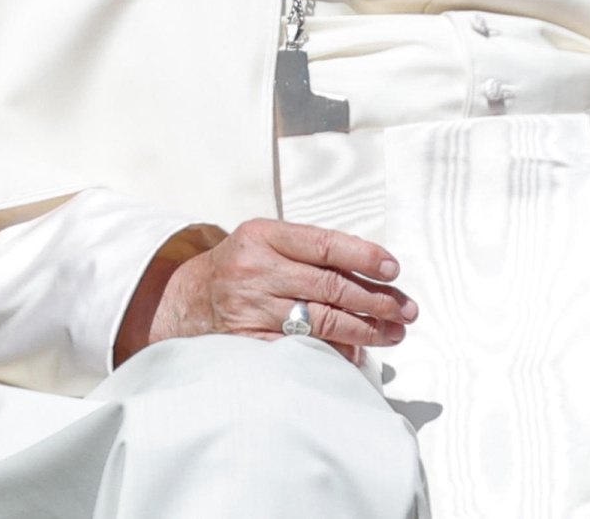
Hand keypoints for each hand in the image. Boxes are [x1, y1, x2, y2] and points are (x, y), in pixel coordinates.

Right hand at [139, 219, 415, 359]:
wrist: (183, 299)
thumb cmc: (241, 266)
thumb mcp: (266, 241)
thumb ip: (311, 251)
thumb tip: (374, 276)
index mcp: (265, 235)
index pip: (326, 244)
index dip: (364, 257)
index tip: (393, 269)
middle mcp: (256, 269)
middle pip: (330, 285)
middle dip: (376, 300)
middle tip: (407, 311)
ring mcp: (249, 307)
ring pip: (320, 320)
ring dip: (364, 330)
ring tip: (393, 333)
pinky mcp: (245, 340)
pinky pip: (299, 348)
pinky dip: (332, 353)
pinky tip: (356, 354)